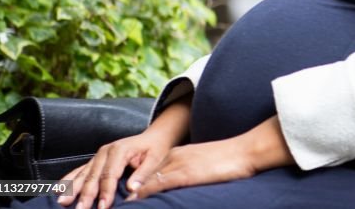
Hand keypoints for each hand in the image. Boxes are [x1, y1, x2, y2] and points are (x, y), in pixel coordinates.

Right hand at [56, 128, 173, 208]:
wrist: (153, 137)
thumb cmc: (155, 149)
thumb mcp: (155, 159)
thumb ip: (143, 173)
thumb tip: (132, 189)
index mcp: (120, 150)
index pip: (110, 175)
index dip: (106, 192)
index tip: (103, 207)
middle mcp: (106, 151)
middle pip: (93, 176)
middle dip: (86, 195)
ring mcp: (98, 155)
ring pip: (83, 174)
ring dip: (72, 189)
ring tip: (62, 203)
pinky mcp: (95, 159)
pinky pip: (79, 170)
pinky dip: (69, 180)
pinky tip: (58, 189)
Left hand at [124, 138, 254, 200]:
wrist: (247, 150)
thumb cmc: (231, 160)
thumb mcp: (205, 166)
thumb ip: (189, 173)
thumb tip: (180, 186)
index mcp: (178, 155)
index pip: (149, 170)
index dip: (132, 184)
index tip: (118, 195)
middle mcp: (174, 157)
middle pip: (142, 175)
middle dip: (124, 188)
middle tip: (106, 200)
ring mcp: (179, 164)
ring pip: (146, 180)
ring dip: (128, 193)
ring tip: (112, 204)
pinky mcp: (186, 173)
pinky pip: (159, 183)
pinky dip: (144, 192)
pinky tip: (133, 200)